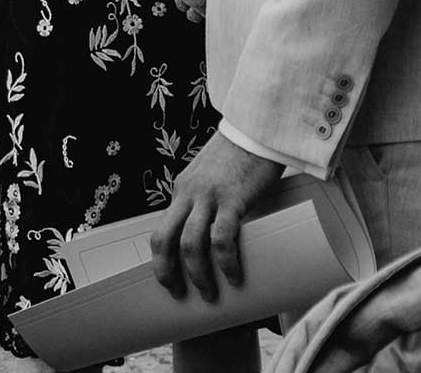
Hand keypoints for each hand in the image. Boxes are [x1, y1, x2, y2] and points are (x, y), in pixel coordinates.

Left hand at [150, 132, 281, 302]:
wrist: (258, 127)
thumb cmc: (242, 154)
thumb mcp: (212, 177)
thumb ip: (209, 199)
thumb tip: (218, 229)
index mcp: (182, 189)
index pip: (162, 227)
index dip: (162, 257)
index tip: (169, 278)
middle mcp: (189, 193)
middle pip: (163, 237)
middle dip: (165, 270)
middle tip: (176, 292)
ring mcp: (209, 196)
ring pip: (190, 243)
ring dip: (197, 274)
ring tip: (208, 293)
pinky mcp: (233, 199)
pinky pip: (222, 238)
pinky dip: (225, 262)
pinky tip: (233, 276)